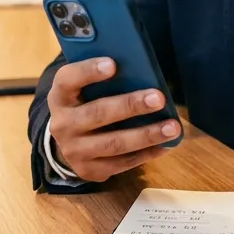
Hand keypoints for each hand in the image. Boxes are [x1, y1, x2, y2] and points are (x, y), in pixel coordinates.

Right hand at [47, 57, 179, 181]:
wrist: (67, 144)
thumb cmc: (85, 105)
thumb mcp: (83, 90)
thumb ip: (104, 80)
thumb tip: (141, 68)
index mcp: (60, 96)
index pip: (68, 79)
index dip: (88, 71)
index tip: (113, 64)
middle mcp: (62, 125)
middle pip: (98, 113)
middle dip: (130, 105)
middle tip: (158, 98)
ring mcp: (74, 151)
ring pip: (114, 143)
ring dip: (146, 134)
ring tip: (172, 127)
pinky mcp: (89, 170)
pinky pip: (122, 163)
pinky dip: (147, 153)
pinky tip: (166, 144)